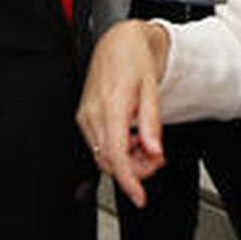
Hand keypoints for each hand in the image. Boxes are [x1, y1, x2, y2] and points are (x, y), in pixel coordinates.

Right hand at [76, 19, 169, 206]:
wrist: (118, 42)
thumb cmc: (134, 61)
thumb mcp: (152, 91)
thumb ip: (152, 124)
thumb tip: (154, 151)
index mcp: (111, 106)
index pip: (116, 155)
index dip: (129, 181)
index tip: (139, 197)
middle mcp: (93, 113)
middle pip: (110, 160)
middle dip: (135, 170)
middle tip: (157, 160)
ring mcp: (86, 116)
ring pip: (103, 156)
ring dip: (127, 160)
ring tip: (147, 147)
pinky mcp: (84, 117)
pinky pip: (99, 145)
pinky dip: (118, 150)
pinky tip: (133, 140)